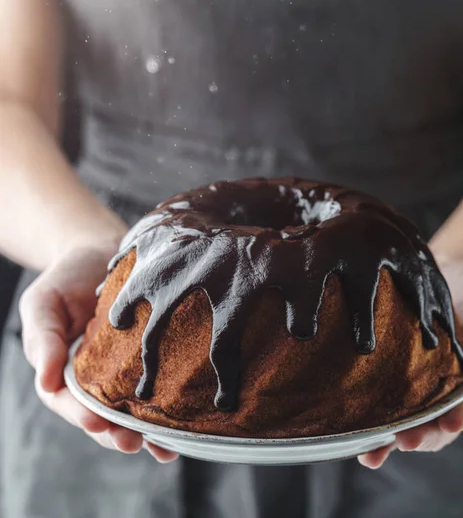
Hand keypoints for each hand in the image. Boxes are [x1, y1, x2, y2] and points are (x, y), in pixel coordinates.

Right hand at [20, 244, 177, 462]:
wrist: (103, 251)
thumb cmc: (66, 277)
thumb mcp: (43, 302)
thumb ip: (42, 338)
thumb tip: (46, 380)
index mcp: (65, 370)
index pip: (67, 400)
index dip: (80, 414)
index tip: (96, 421)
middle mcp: (95, 377)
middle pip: (102, 415)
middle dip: (115, 432)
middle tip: (132, 443)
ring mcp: (124, 370)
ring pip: (132, 409)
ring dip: (145, 432)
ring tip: (162, 447)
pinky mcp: (152, 357)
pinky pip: (158, 385)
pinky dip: (169, 409)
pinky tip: (185, 426)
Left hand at [358, 256, 462, 468]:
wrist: (444, 272)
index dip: (462, 416)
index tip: (451, 424)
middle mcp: (449, 392)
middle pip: (438, 424)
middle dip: (422, 435)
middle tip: (405, 441)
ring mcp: (420, 387)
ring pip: (407, 421)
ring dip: (390, 440)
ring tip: (370, 452)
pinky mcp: (393, 375)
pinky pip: (383, 401)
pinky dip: (370, 420)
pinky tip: (353, 432)